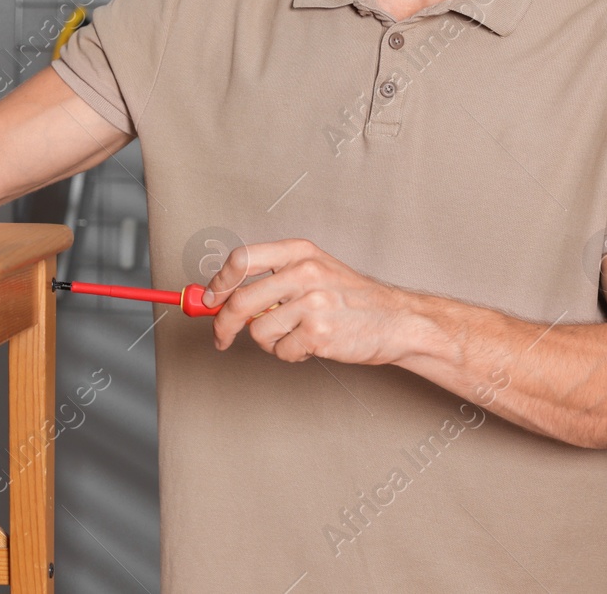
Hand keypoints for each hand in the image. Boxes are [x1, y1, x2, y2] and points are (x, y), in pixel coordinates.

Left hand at [205, 238, 423, 364]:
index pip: (241, 259)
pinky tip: (310, 345)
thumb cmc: (351, 298)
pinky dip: (290, 354)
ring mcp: (312, 303)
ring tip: (294, 335)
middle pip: (240, 301)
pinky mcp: (319, 334)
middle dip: (223, 324)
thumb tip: (219, 296)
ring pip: (258, 331)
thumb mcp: (314, 271)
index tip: (209, 299)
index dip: (218, 282)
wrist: (397, 320)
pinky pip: (281, 351)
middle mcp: (304, 272)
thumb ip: (271, 280)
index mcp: (298, 251)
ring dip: (269, 341)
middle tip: (221, 337)